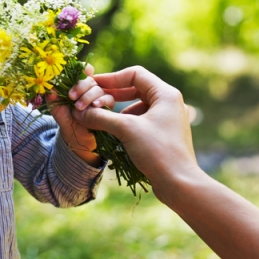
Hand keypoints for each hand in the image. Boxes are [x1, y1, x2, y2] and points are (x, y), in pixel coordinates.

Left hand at [48, 64, 113, 166]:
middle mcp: (89, 89)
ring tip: (79, 107)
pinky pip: (109, 99)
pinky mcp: (107, 106)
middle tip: (71, 97)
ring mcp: (99, 97)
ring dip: (88, 96)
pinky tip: (94, 107)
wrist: (76, 138)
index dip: (81, 68)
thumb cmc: (66, 120)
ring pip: (98, 89)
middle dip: (80, 86)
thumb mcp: (56, 109)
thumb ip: (52, 97)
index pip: (81, 71)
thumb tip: (49, 86)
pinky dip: (102, 101)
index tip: (78, 72)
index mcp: (77, 85)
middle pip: (90, 79)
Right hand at [73, 66, 198, 187]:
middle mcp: (168, 102)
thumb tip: (78, 112)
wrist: (180, 184)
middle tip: (91, 100)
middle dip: (112, 94)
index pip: (135, 74)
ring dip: (117, 109)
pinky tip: (113, 131)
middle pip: (135, 88)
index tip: (92, 85)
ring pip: (136, 105)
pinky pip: (140, 120)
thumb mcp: (126, 129)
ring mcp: (167, 119)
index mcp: (165, 94)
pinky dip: (125, 122)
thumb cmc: (157, 151)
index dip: (111, 78)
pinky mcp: (163, 134)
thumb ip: (100, 116)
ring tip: (100, 116)